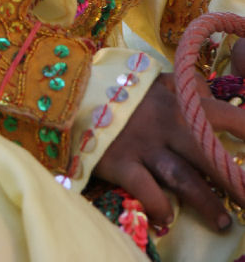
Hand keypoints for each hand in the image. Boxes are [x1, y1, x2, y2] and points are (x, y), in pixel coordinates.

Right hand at [93, 69, 244, 232]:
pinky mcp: (120, 163)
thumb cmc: (122, 88)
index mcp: (178, 103)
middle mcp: (166, 125)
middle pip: (208, 154)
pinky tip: (167, 219)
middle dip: (234, 180)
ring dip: (205, 201)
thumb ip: (185, 85)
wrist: (74, 92)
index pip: (223, 115)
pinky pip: (145, 190)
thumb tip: (212, 92)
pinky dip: (159, 206)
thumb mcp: (155, 79)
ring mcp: (143, 145)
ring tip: (224, 222)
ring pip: (182, 177)